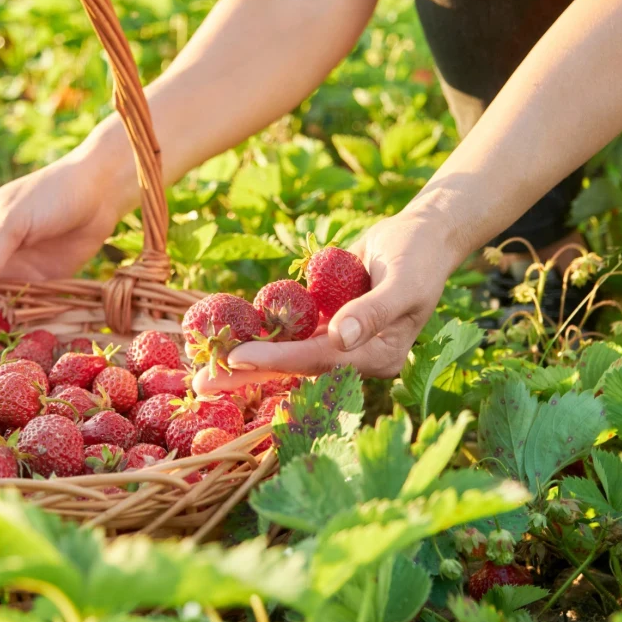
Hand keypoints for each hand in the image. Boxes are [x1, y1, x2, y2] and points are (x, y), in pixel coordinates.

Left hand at [193, 208, 459, 393]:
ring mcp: (338, 341)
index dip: (277, 360)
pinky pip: (288, 332)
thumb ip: (374, 311)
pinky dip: (258, 334)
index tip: (235, 358)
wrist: (421, 236)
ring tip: (201, 371)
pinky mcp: (325, 323)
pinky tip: (221, 339)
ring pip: (286, 353)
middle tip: (200, 385)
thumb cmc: (419, 256)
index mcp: (379, 356)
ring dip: (246, 360)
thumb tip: (341, 337)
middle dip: (249, 375)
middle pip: (296, 367)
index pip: (319, 361)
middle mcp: (355, 356)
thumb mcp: (403, 282)